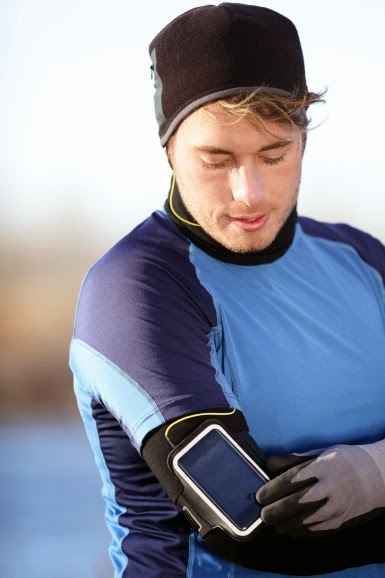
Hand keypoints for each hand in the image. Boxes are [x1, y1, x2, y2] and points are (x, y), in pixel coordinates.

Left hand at [256, 442, 384, 537]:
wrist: (378, 477)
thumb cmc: (345, 460)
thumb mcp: (321, 452)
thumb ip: (294, 459)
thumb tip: (268, 463)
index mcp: (321, 467)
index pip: (291, 480)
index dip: (272, 490)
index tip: (260, 496)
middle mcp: (328, 487)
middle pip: (295, 503)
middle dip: (275, 511)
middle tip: (263, 514)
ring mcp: (336, 507)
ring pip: (304, 520)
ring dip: (285, 524)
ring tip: (273, 524)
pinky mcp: (341, 520)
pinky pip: (317, 530)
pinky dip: (300, 532)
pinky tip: (290, 530)